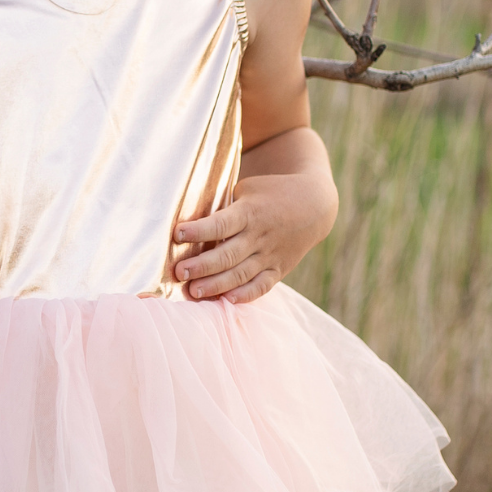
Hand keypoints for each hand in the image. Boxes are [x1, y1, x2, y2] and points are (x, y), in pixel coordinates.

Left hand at [174, 173, 332, 304]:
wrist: (314, 206)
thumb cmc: (270, 194)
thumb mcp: (248, 190)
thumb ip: (224, 207)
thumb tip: (191, 223)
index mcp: (250, 213)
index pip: (221, 224)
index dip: (199, 230)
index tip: (177, 234)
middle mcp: (259, 237)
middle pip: (227, 254)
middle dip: (202, 265)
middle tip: (179, 272)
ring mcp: (269, 256)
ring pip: (240, 274)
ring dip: (215, 285)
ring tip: (193, 291)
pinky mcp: (277, 270)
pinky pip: (261, 286)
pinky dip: (245, 295)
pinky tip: (227, 301)